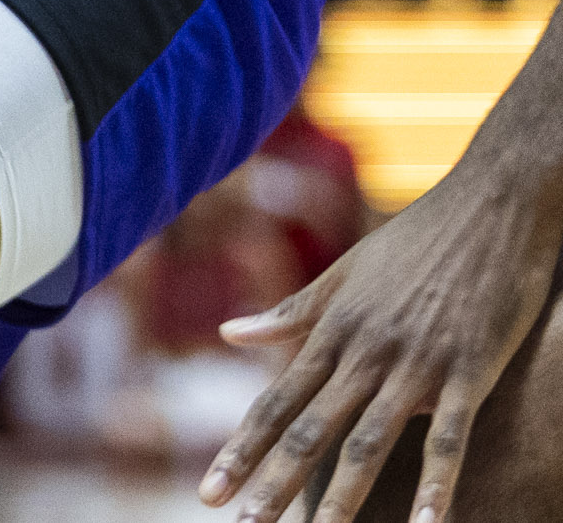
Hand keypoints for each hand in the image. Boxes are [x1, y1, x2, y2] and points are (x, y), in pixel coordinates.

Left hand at [201, 166, 562, 522]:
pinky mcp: (470, 370)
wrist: (492, 207)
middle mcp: (365, 352)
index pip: (276, 402)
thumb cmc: (417, 241)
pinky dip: (437, 484)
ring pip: (371, 440)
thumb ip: (291, 313)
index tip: (210, 491)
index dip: (242, 449)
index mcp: (333, 332)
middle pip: (311, 428)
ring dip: (344, 494)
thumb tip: (228, 333)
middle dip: (275, 480)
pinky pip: (451, 439)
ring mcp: (417, 363)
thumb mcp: (346, 274)